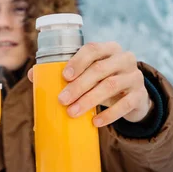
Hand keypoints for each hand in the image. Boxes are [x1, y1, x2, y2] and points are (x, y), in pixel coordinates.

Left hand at [28, 42, 151, 126]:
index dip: (78, 61)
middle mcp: (125, 59)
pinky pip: (125, 104)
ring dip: (89, 100)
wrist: (133, 97)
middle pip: (100, 69)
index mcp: (109, 49)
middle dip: (78, 85)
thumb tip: (33, 75)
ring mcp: (135, 77)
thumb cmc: (103, 81)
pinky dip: (109, 114)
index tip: (64, 76)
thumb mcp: (89, 74)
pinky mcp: (140, 96)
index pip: (93, 49)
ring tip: (72, 112)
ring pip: (111, 86)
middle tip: (62, 100)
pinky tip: (95, 122)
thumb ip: (65, 72)